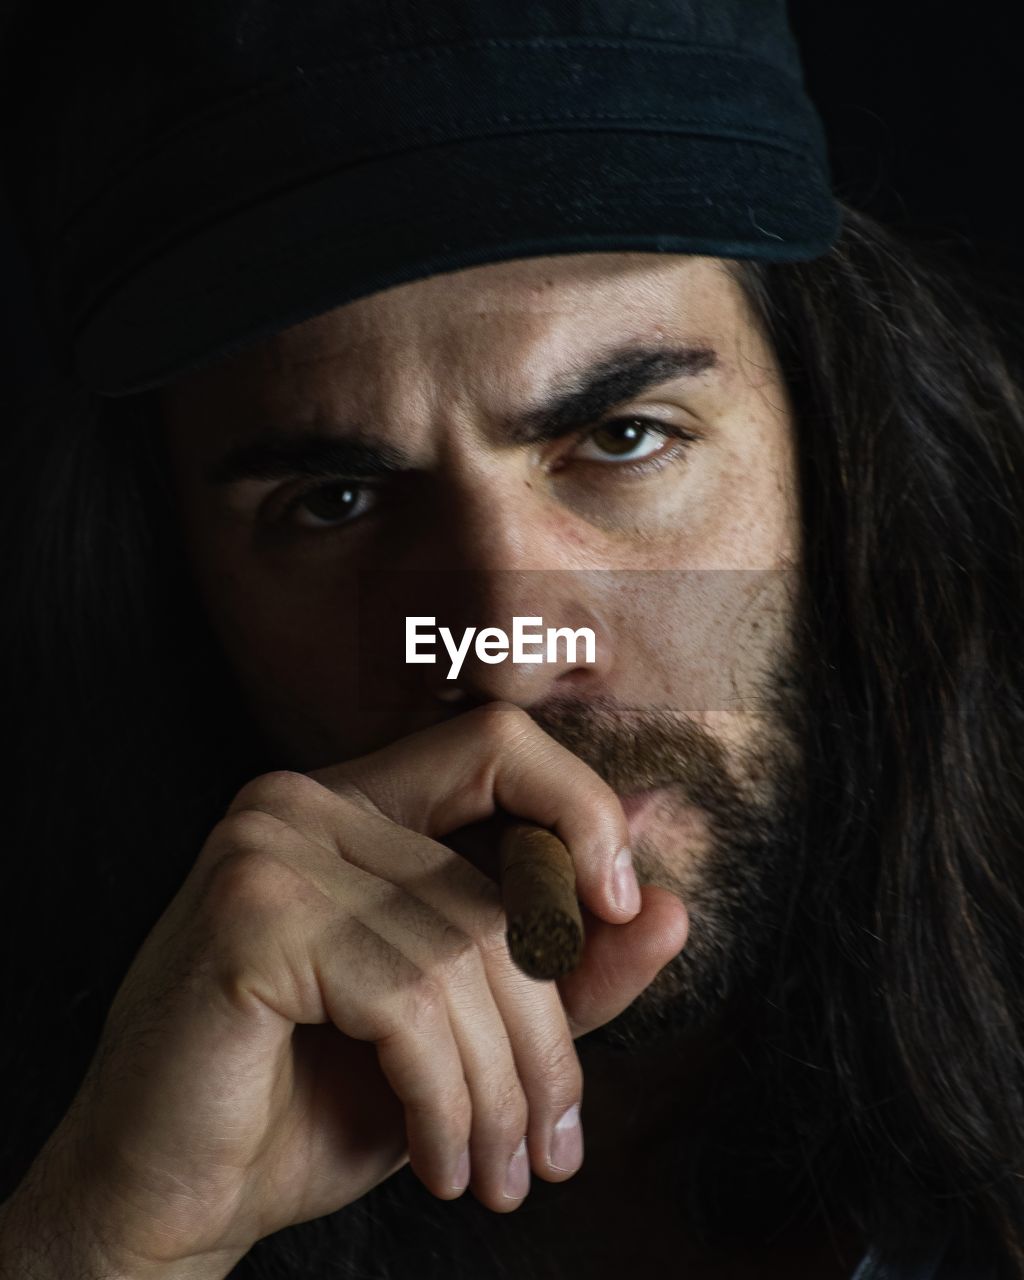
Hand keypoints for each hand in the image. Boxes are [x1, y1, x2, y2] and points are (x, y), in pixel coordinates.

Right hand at [7, 703, 687, 1276]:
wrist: (160, 1196)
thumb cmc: (310, 1103)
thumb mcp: (462, 1033)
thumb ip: (564, 966)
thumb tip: (673, 907)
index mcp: (349, 804)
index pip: (496, 745)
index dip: (579, 807)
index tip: (620, 907)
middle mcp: (301, 802)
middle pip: (496, 888)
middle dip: (547, 1030)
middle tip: (551, 1139)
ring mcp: (269, 849)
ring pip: (465, 953)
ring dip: (502, 1088)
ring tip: (499, 1170)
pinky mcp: (250, 918)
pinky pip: (409, 1003)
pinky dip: (447, 1102)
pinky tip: (439, 1163)